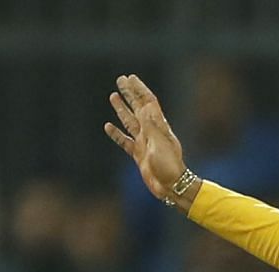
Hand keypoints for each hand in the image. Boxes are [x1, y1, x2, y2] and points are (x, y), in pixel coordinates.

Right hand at [104, 74, 188, 204]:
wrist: (171, 187)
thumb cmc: (169, 165)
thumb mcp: (160, 143)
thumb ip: (151, 125)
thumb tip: (146, 106)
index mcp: (159, 127)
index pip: (148, 102)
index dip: (139, 89)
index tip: (131, 78)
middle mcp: (151, 132)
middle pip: (137, 108)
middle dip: (129, 94)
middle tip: (120, 80)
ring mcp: (144, 143)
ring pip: (129, 121)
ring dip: (121, 109)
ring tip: (113, 96)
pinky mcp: (138, 155)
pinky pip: (125, 141)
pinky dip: (116, 133)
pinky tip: (108, 126)